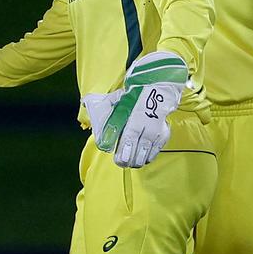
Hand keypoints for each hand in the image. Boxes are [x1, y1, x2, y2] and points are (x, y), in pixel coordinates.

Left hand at [84, 51, 188, 167]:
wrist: (158, 89)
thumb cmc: (135, 95)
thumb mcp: (118, 99)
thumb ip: (105, 108)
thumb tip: (88, 107)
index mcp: (137, 116)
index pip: (131, 136)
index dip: (125, 150)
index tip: (119, 159)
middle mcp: (149, 124)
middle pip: (140, 147)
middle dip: (130, 158)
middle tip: (122, 163)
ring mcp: (159, 130)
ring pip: (148, 151)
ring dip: (139, 159)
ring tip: (131, 163)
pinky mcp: (164, 133)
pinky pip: (156, 149)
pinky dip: (149, 156)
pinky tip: (143, 159)